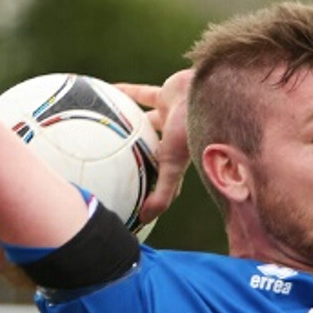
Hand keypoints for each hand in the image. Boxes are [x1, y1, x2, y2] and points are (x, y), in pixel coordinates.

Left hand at [115, 69, 192, 223]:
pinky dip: (126, 93)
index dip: (156, 193)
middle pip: (154, 150)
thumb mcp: (175, 166)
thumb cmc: (192, 130)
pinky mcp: (167, 95)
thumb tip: (145, 220)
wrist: (206, 94)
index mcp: (178, 158)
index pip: (167, 181)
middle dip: (140, 157)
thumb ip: (163, 193)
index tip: (138, 203)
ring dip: (131, 124)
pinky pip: (141, 95)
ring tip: (106, 126)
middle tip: (115, 163)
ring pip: (146, 122)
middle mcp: (175, 139)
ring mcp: (171, 117)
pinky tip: (106, 91)